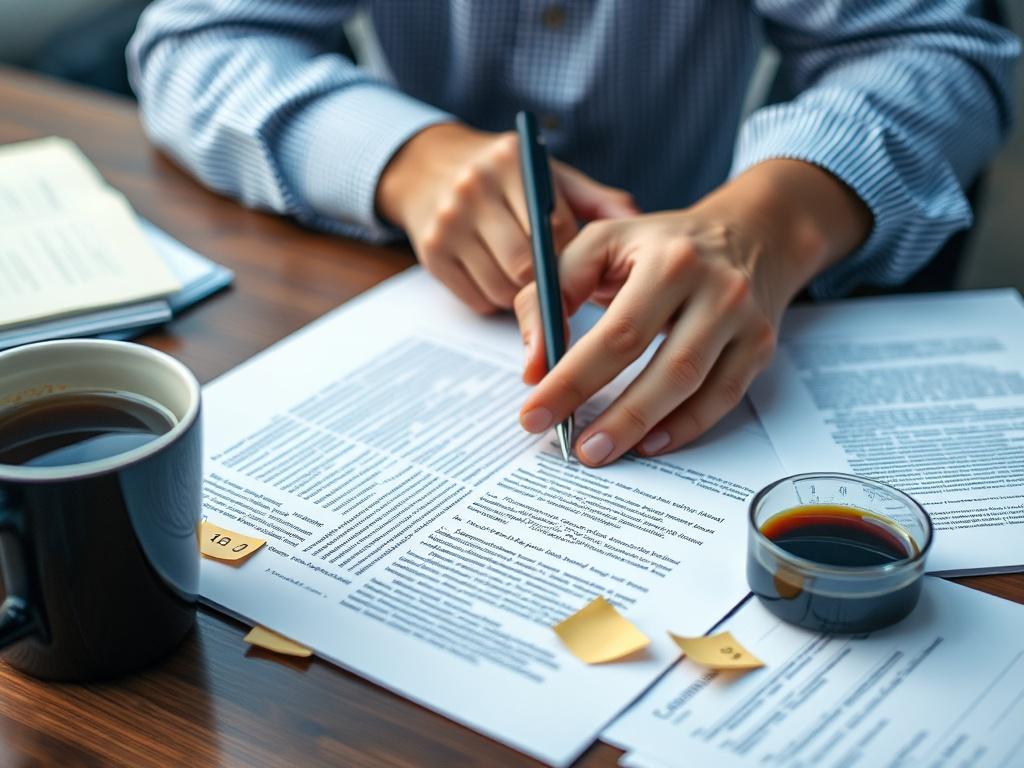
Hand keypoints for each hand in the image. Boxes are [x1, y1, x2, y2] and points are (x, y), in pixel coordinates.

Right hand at [376, 123, 637, 312]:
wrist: (427, 168)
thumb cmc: (505, 177)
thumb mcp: (551, 174)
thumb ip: (598, 200)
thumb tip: (643, 224)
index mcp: (512, 162)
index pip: (556, 230)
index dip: (573, 258)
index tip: (583, 271)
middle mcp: (474, 188)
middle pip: (526, 265)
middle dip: (548, 285)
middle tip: (561, 287)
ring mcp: (447, 222)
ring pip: (502, 288)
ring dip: (522, 297)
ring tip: (528, 279)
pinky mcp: (431, 255)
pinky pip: (477, 299)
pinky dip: (494, 300)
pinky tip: (498, 278)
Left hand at [514, 159, 871, 464]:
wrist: (749, 232)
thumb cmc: (661, 245)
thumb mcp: (602, 243)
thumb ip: (554, 292)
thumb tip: (534, 366)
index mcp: (669, 259)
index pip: (617, 331)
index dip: (572, 379)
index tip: (534, 413)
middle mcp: (715, 288)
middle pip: (665, 367)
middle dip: (614, 415)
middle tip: (574, 449)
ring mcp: (744, 320)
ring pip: (694, 387)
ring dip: (645, 427)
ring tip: (602, 450)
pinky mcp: (760, 345)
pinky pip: (723, 398)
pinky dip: (685, 427)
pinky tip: (649, 443)